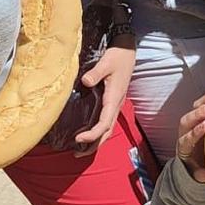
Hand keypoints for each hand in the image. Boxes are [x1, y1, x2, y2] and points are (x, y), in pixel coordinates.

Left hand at [70, 41, 133, 155]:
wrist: (127, 51)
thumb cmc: (117, 57)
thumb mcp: (106, 63)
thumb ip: (95, 73)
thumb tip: (85, 82)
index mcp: (114, 99)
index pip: (104, 123)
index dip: (93, 134)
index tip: (78, 138)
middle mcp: (116, 105)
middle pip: (107, 132)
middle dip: (94, 145)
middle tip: (77, 153)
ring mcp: (115, 105)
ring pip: (108, 129)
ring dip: (96, 141)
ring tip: (81, 149)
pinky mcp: (113, 102)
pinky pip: (106, 121)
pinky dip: (98, 132)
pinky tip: (88, 133)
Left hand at [177, 88, 204, 181]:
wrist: (193, 160)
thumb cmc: (199, 167)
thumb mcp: (200, 174)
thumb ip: (204, 174)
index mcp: (184, 148)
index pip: (187, 138)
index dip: (196, 132)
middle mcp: (185, 132)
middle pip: (188, 120)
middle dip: (199, 114)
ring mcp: (191, 122)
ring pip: (194, 109)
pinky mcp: (199, 115)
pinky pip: (202, 104)